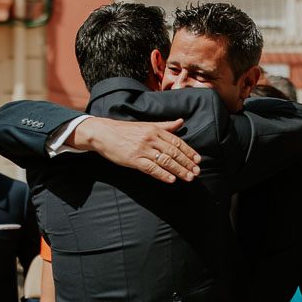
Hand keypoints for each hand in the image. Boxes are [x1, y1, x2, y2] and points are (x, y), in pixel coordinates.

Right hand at [73, 118, 200, 182]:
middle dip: (187, 163)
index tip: (197, 160)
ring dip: (179, 170)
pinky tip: (171, 179)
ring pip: (165, 161)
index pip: (177, 142)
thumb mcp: (147, 125)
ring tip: (188, 177)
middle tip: (197, 172)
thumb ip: (165, 126)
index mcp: (155, 130)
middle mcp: (151, 139)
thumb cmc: (126, 130)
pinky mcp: (133, 159)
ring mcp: (142, 149)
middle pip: (173, 152)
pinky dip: (162, 174)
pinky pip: (151, 168)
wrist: (103, 133)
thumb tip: (181, 122)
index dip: (189, 151)